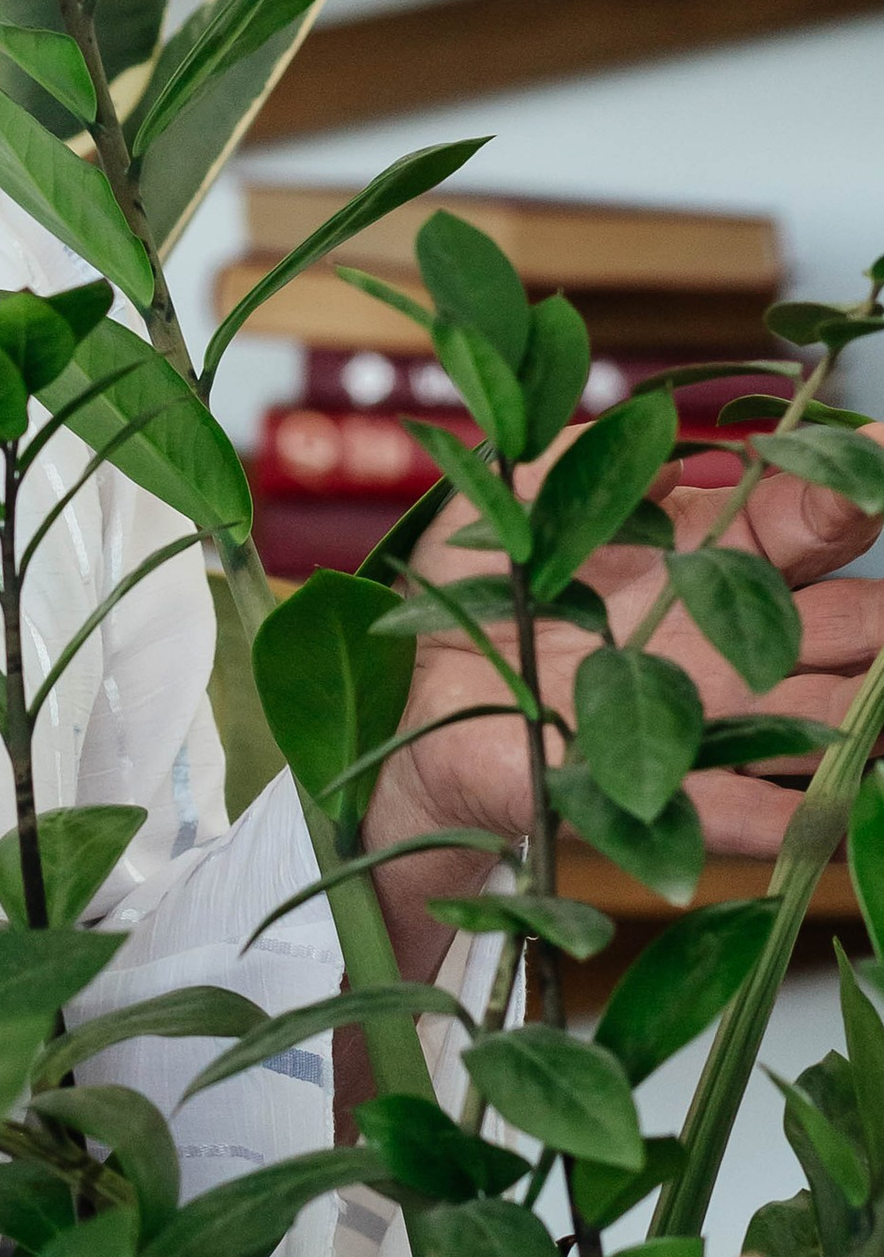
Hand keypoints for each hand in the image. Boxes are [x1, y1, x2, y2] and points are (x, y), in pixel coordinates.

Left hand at [361, 420, 883, 984]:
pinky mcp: (666, 789)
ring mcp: (713, 718)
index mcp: (713, 555)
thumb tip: (677, 441)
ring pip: (826, 718)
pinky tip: (820, 812)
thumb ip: (590, 451)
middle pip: (858, 624)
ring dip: (863, 715)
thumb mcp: (518, 495)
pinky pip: (743, 809)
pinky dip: (786, 815)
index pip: (816, 519)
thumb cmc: (483, 585)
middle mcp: (735, 639)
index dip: (857, 487)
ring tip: (876, 711)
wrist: (419, 693)